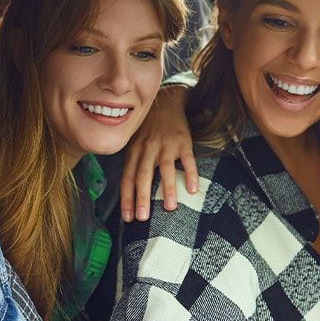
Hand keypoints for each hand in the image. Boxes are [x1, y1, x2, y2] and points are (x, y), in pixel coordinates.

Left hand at [121, 85, 197, 221]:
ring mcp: (166, 145)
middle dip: (141, 198)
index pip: (127, 178)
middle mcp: (148, 149)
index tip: (127, 218)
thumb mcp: (135, 142)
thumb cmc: (148, 129)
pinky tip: (192, 189)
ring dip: (167, 189)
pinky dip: (191, 174)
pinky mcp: (183, 142)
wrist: (167, 102)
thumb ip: (133, 164)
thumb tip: (128, 193)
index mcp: (134, 151)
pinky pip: (188, 160)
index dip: (126, 198)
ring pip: (165, 169)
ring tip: (170, 208)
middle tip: (142, 218)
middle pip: (143, 176)